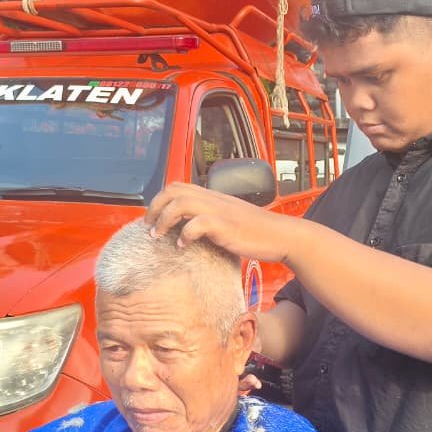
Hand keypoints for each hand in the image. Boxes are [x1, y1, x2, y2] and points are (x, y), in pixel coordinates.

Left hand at [146, 183, 299, 263]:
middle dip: (155, 207)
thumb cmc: (257, 232)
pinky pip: (198, 224)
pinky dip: (185, 234)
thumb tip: (192, 229)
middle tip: (148, 227)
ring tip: (158, 236)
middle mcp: (214, 199)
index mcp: (214, 197)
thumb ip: (212, 219)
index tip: (153, 218)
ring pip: (181, 203)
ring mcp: (220, 211)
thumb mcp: (230, 221)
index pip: (179, 186)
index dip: (160, 199)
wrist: (282, 236)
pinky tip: (183, 246)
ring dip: (164, 219)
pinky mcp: (227, 226)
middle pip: (174, 189)